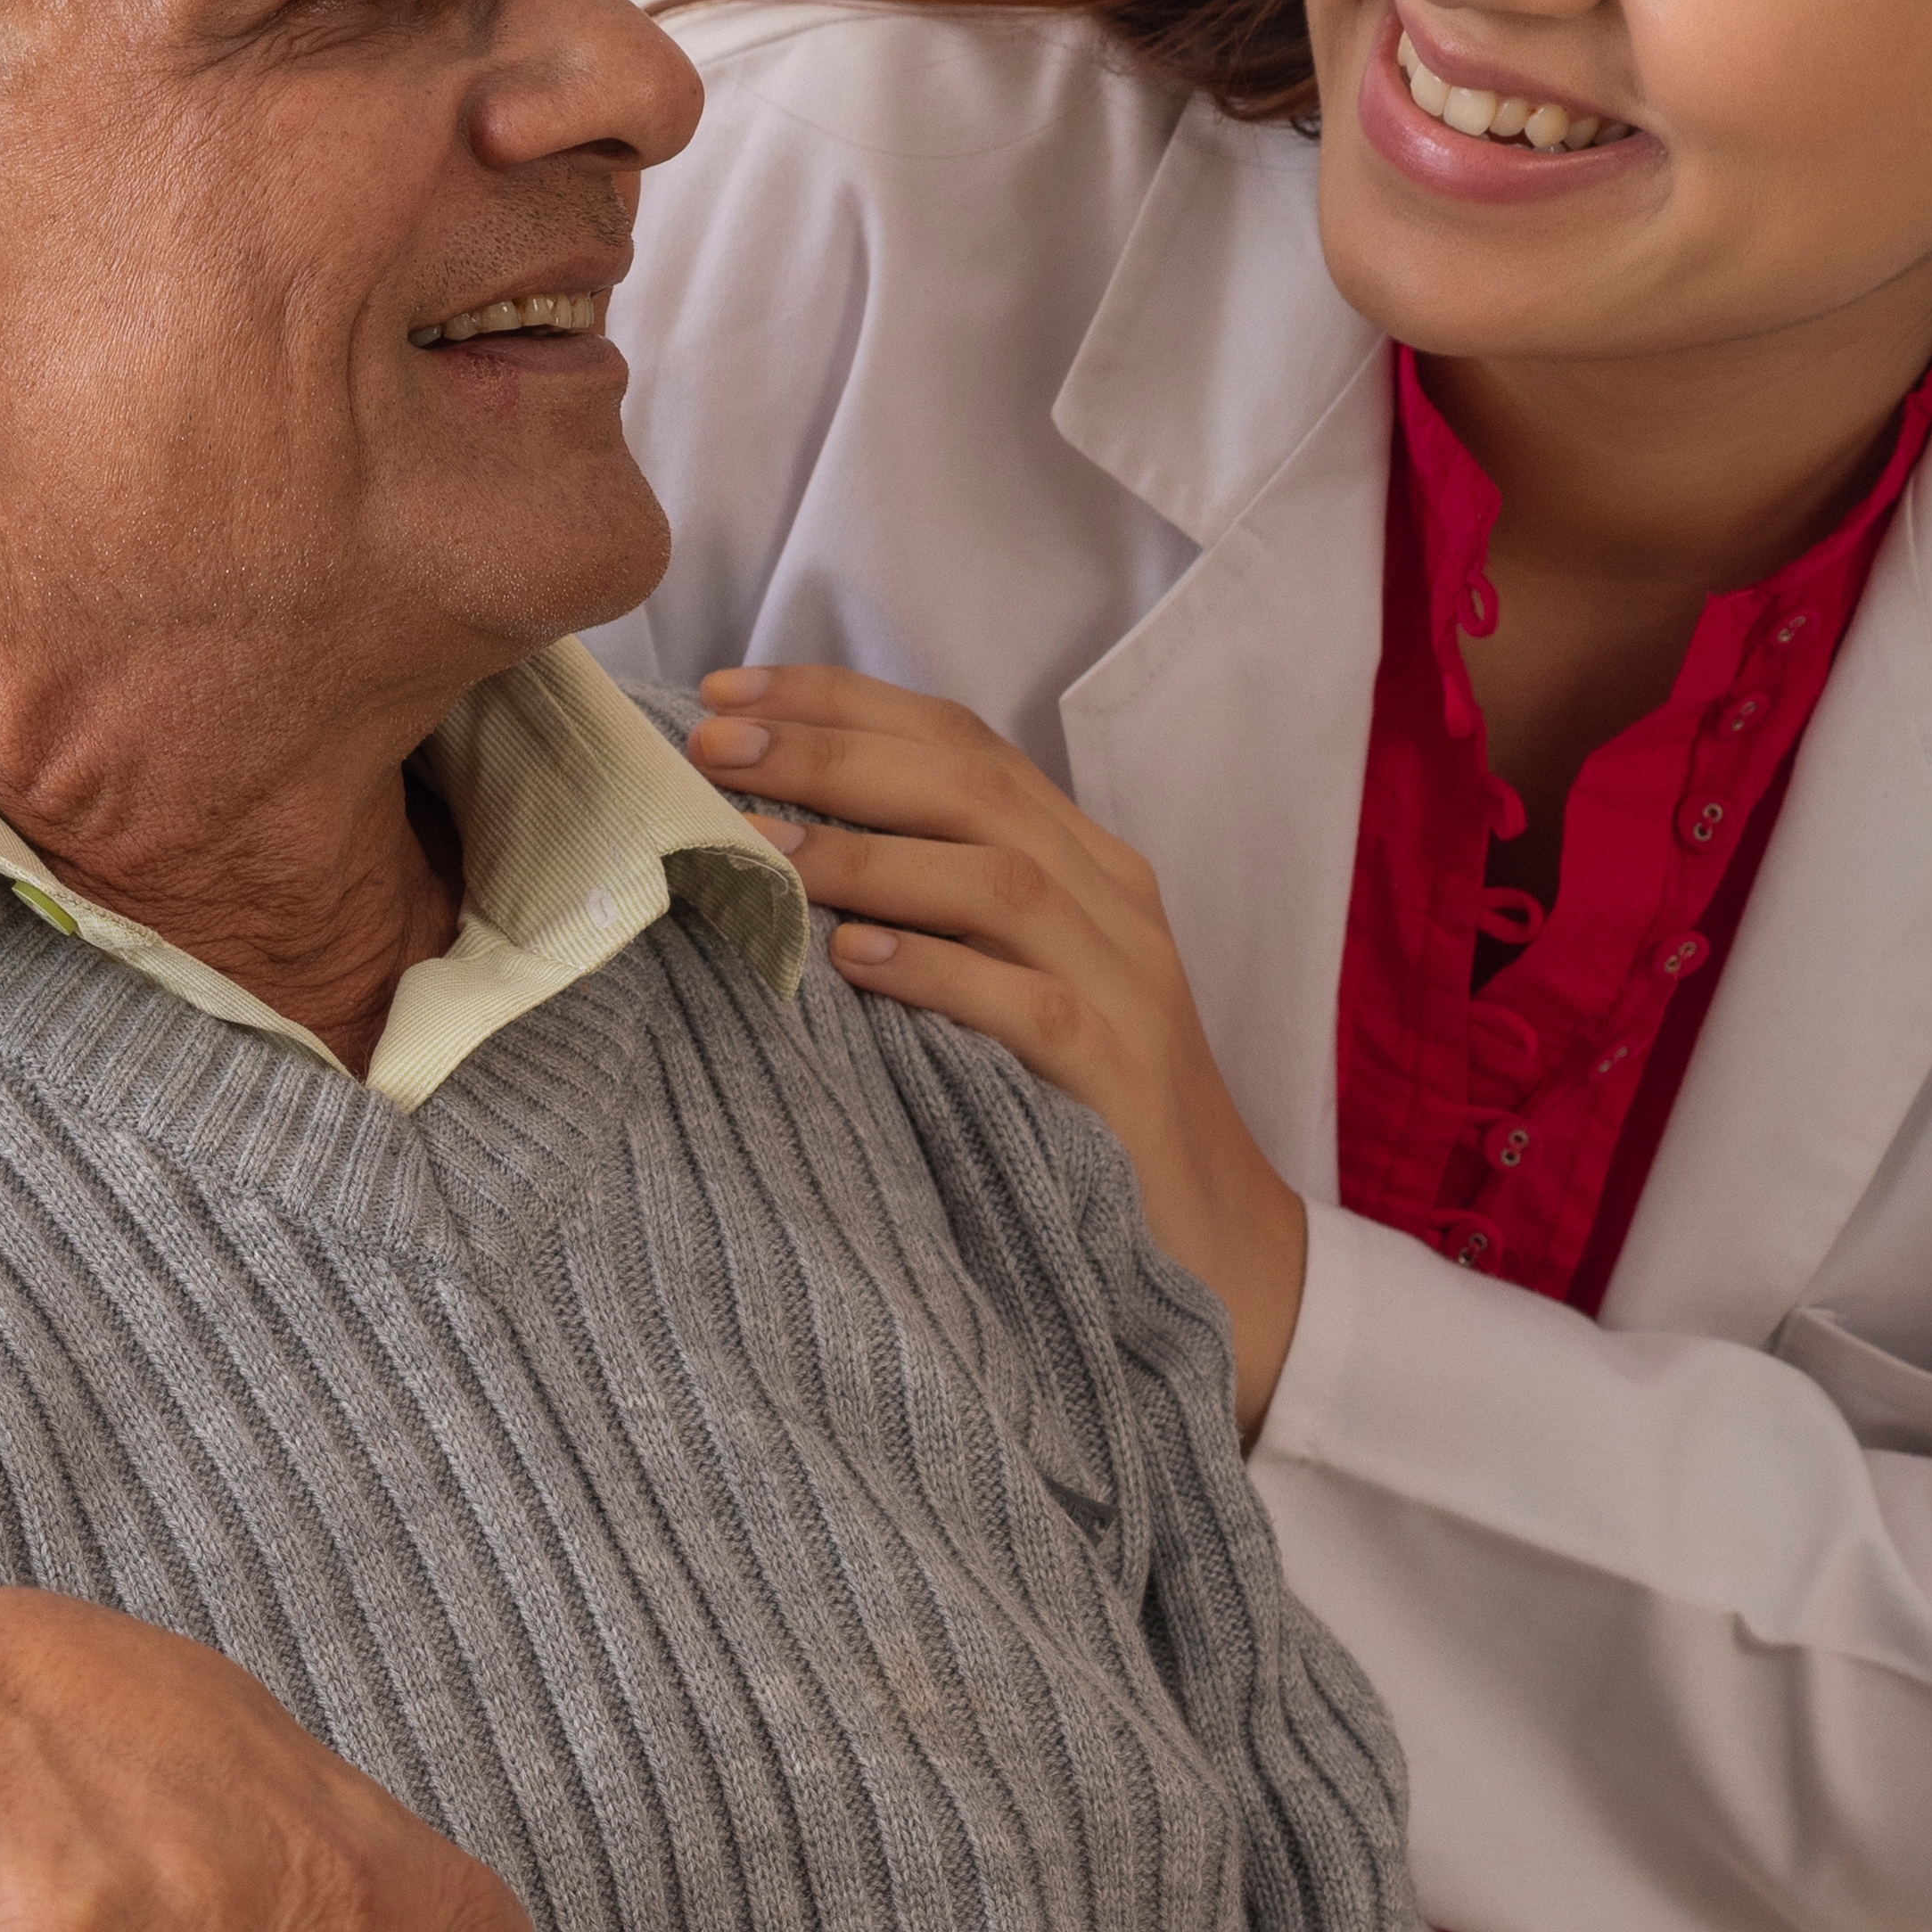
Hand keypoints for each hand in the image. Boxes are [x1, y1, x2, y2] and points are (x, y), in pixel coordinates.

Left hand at [686, 664, 1316, 1424]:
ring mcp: (1124, 985)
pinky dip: (936, 972)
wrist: (1214, 1239)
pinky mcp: (1120, 1074)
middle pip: (972, 787)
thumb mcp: (1003, 978)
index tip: (730, 692)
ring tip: (759, 845)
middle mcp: (1110, 901)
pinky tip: (852, 962)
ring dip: (867, 856)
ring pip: (997, 880)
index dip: (847, 705)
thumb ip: (926, 905)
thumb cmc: (1077, 1106)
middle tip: (718, 747)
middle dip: (835, 755)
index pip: (963, 743)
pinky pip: (1027, 1004)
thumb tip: (769, 842)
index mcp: (1082, 862)